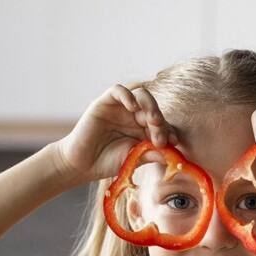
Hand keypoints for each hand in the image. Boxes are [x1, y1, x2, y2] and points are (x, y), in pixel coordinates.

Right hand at [54, 84, 177, 182]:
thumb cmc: (107, 163)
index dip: (169, 131)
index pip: (162, 123)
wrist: (82, 164)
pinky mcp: (105, 102)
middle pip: (154, 109)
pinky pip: (118, 90)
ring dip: (150, 106)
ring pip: (141, 95)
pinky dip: (127, 95)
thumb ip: (151, 154)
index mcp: (144, 129)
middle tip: (161, 137)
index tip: (173, 142)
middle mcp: (134, 116)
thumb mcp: (133, 159)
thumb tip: (172, 155)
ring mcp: (120, 108)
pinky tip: (133, 107)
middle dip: (160, 121)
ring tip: (152, 120)